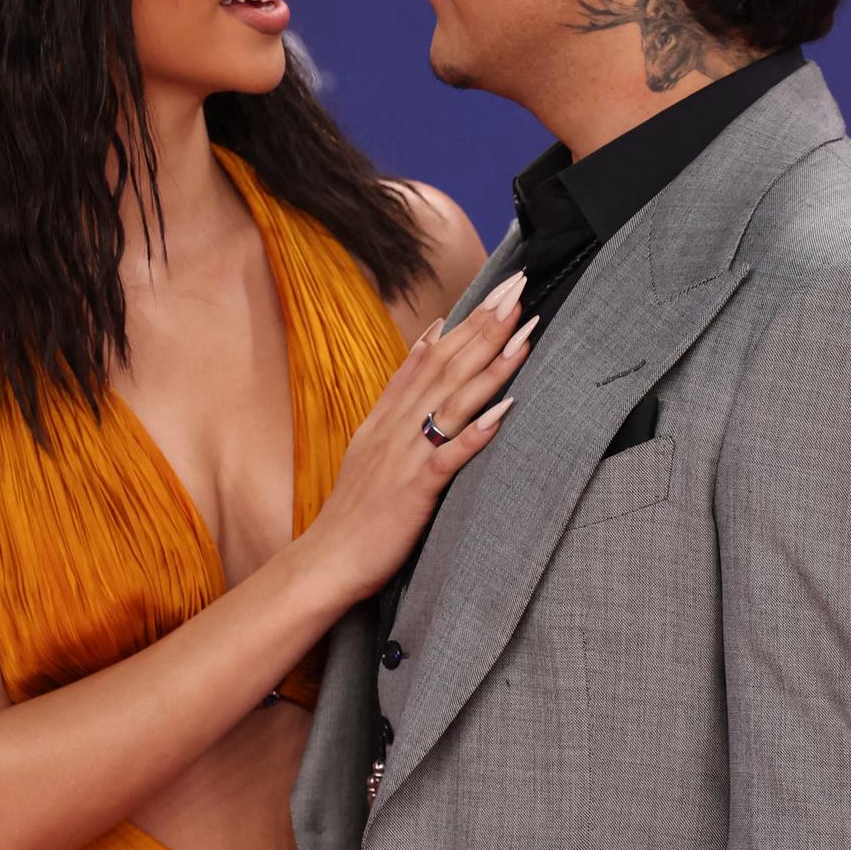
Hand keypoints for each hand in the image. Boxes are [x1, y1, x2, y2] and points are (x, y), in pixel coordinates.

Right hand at [300, 271, 535, 603]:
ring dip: (491, 366)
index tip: (502, 290)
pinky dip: (476, 433)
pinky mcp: (414, 491)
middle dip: (487, 326)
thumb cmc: (356, 510)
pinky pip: (449, 457)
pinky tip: (503, 411)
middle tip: (522, 288)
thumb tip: (427, 342)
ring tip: (524, 332)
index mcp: (390, 416)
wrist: (326, 560)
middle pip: (449, 367)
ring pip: (454, 402)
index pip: (434, 356)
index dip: (470, 321)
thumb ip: (399, 392)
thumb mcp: (371, 440)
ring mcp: (406, 457)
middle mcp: (399, 428)